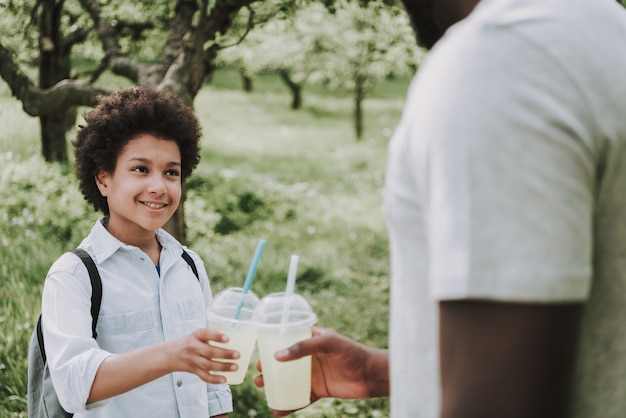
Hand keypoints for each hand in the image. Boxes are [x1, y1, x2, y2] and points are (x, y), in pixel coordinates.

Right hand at [166, 328, 239, 383]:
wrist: (170, 354)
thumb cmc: (190, 342)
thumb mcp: (196, 335)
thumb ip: (211, 336)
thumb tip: (235, 338)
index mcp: (195, 335)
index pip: (205, 334)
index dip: (216, 336)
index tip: (227, 338)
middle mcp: (193, 347)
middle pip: (209, 352)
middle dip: (225, 354)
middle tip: (238, 355)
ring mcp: (192, 360)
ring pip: (208, 365)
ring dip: (223, 367)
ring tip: (236, 367)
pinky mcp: (193, 370)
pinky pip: (204, 376)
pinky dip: (214, 379)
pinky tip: (224, 379)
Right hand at [254, 327, 388, 416]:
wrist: (371, 375)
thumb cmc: (352, 352)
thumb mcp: (328, 343)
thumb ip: (303, 348)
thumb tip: (276, 356)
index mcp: (311, 340)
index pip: (287, 340)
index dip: (272, 347)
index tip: (258, 355)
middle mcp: (310, 357)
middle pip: (285, 363)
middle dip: (269, 370)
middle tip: (257, 376)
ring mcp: (314, 374)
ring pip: (290, 381)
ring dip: (276, 387)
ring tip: (264, 391)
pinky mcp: (319, 390)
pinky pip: (300, 398)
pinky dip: (289, 405)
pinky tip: (278, 411)